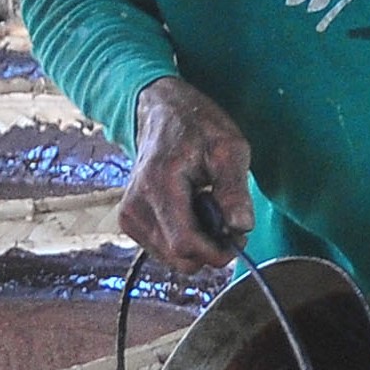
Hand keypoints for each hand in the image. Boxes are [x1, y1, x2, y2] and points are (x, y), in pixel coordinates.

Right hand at [123, 77, 251, 266]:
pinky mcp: (129, 222)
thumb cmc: (197, 126)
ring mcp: (129, 216)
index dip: (217, 250)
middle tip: (226, 219)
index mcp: (158, 187)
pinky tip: (191, 211)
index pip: (185, 245)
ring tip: (207, 208)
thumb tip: (241, 227)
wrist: (161, 111)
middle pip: (180, 258)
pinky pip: (164, 250)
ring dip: (198, 244)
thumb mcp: (229, 148)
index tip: (238, 234)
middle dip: (210, 249)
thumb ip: (234, 189)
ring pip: (173, 258)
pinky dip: (184, 238)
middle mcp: (135, 207)